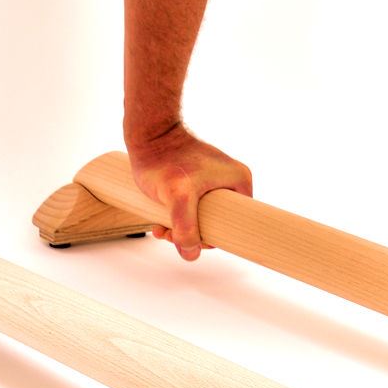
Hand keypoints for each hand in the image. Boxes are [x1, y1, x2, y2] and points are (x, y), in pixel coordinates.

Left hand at [128, 123, 251, 260]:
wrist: (148, 133)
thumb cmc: (165, 159)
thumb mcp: (178, 197)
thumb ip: (186, 228)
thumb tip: (191, 254)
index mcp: (240, 182)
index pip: (235, 224)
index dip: (213, 237)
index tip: (191, 239)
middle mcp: (230, 181)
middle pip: (217, 222)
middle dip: (192, 234)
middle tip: (171, 234)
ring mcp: (213, 181)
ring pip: (201, 217)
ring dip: (181, 229)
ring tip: (161, 229)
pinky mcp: (196, 181)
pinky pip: (192, 207)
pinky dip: (176, 217)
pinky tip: (160, 222)